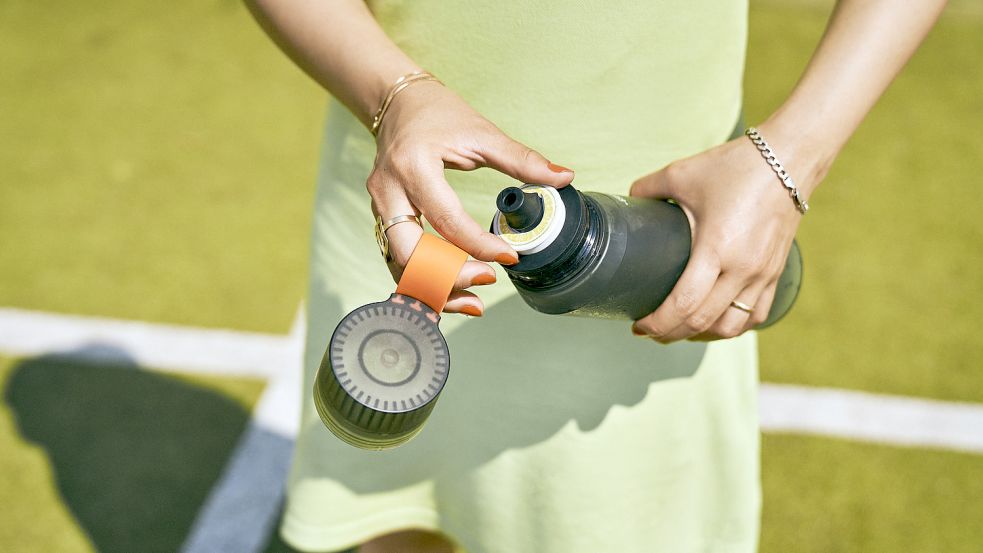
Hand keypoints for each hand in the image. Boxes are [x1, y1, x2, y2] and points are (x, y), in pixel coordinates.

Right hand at [368, 80, 573, 315]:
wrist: (397, 102)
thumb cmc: (438, 113)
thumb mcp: (482, 131)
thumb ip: (522, 159)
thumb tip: (564, 177)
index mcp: (414, 166)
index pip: (447, 220)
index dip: (479, 245)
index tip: (510, 256)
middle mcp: (388, 190)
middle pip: (410, 254)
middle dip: (449, 278)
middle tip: (488, 282)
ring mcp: (378, 206)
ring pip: (399, 264)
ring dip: (434, 289)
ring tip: (472, 302)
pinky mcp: (380, 218)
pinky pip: (397, 259)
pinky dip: (422, 280)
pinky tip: (451, 291)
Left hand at [628, 124, 816, 341]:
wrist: (790, 159)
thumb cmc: (736, 166)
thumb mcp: (682, 173)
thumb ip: (649, 188)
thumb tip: (628, 201)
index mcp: (717, 248)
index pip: (684, 305)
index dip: (658, 323)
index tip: (639, 326)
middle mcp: (743, 269)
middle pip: (703, 323)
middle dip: (671, 334)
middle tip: (649, 332)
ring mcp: (763, 274)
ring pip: (732, 327)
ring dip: (702, 335)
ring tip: (679, 330)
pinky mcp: (776, 272)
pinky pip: (755, 315)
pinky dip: (732, 326)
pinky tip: (714, 323)